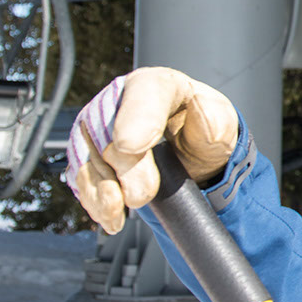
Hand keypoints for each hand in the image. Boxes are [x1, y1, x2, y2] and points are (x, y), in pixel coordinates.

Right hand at [65, 67, 238, 234]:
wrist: (188, 156)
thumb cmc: (201, 132)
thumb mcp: (220, 125)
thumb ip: (213, 119)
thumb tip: (202, 109)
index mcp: (157, 85)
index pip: (144, 91)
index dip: (136, 117)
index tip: (132, 146)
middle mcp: (119, 101)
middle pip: (108, 130)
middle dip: (125, 167)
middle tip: (144, 193)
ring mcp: (96, 128)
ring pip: (88, 157)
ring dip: (105, 190)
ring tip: (125, 206)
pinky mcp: (86, 156)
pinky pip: (81, 179)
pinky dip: (95, 202)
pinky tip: (112, 215)